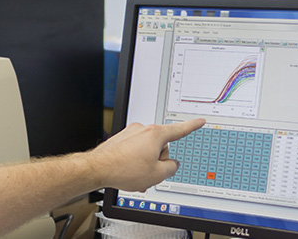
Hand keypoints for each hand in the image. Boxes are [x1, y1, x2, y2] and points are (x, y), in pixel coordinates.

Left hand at [81, 119, 204, 191]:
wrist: (97, 169)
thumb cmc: (124, 169)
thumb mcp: (157, 175)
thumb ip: (171, 168)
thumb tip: (172, 164)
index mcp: (155, 135)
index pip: (179, 130)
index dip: (192, 126)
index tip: (199, 121)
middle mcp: (142, 130)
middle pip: (161, 147)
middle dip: (158, 161)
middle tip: (149, 174)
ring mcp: (130, 134)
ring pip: (147, 151)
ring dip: (145, 164)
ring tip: (136, 176)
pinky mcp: (120, 140)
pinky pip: (134, 151)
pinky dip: (134, 162)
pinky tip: (128, 173)